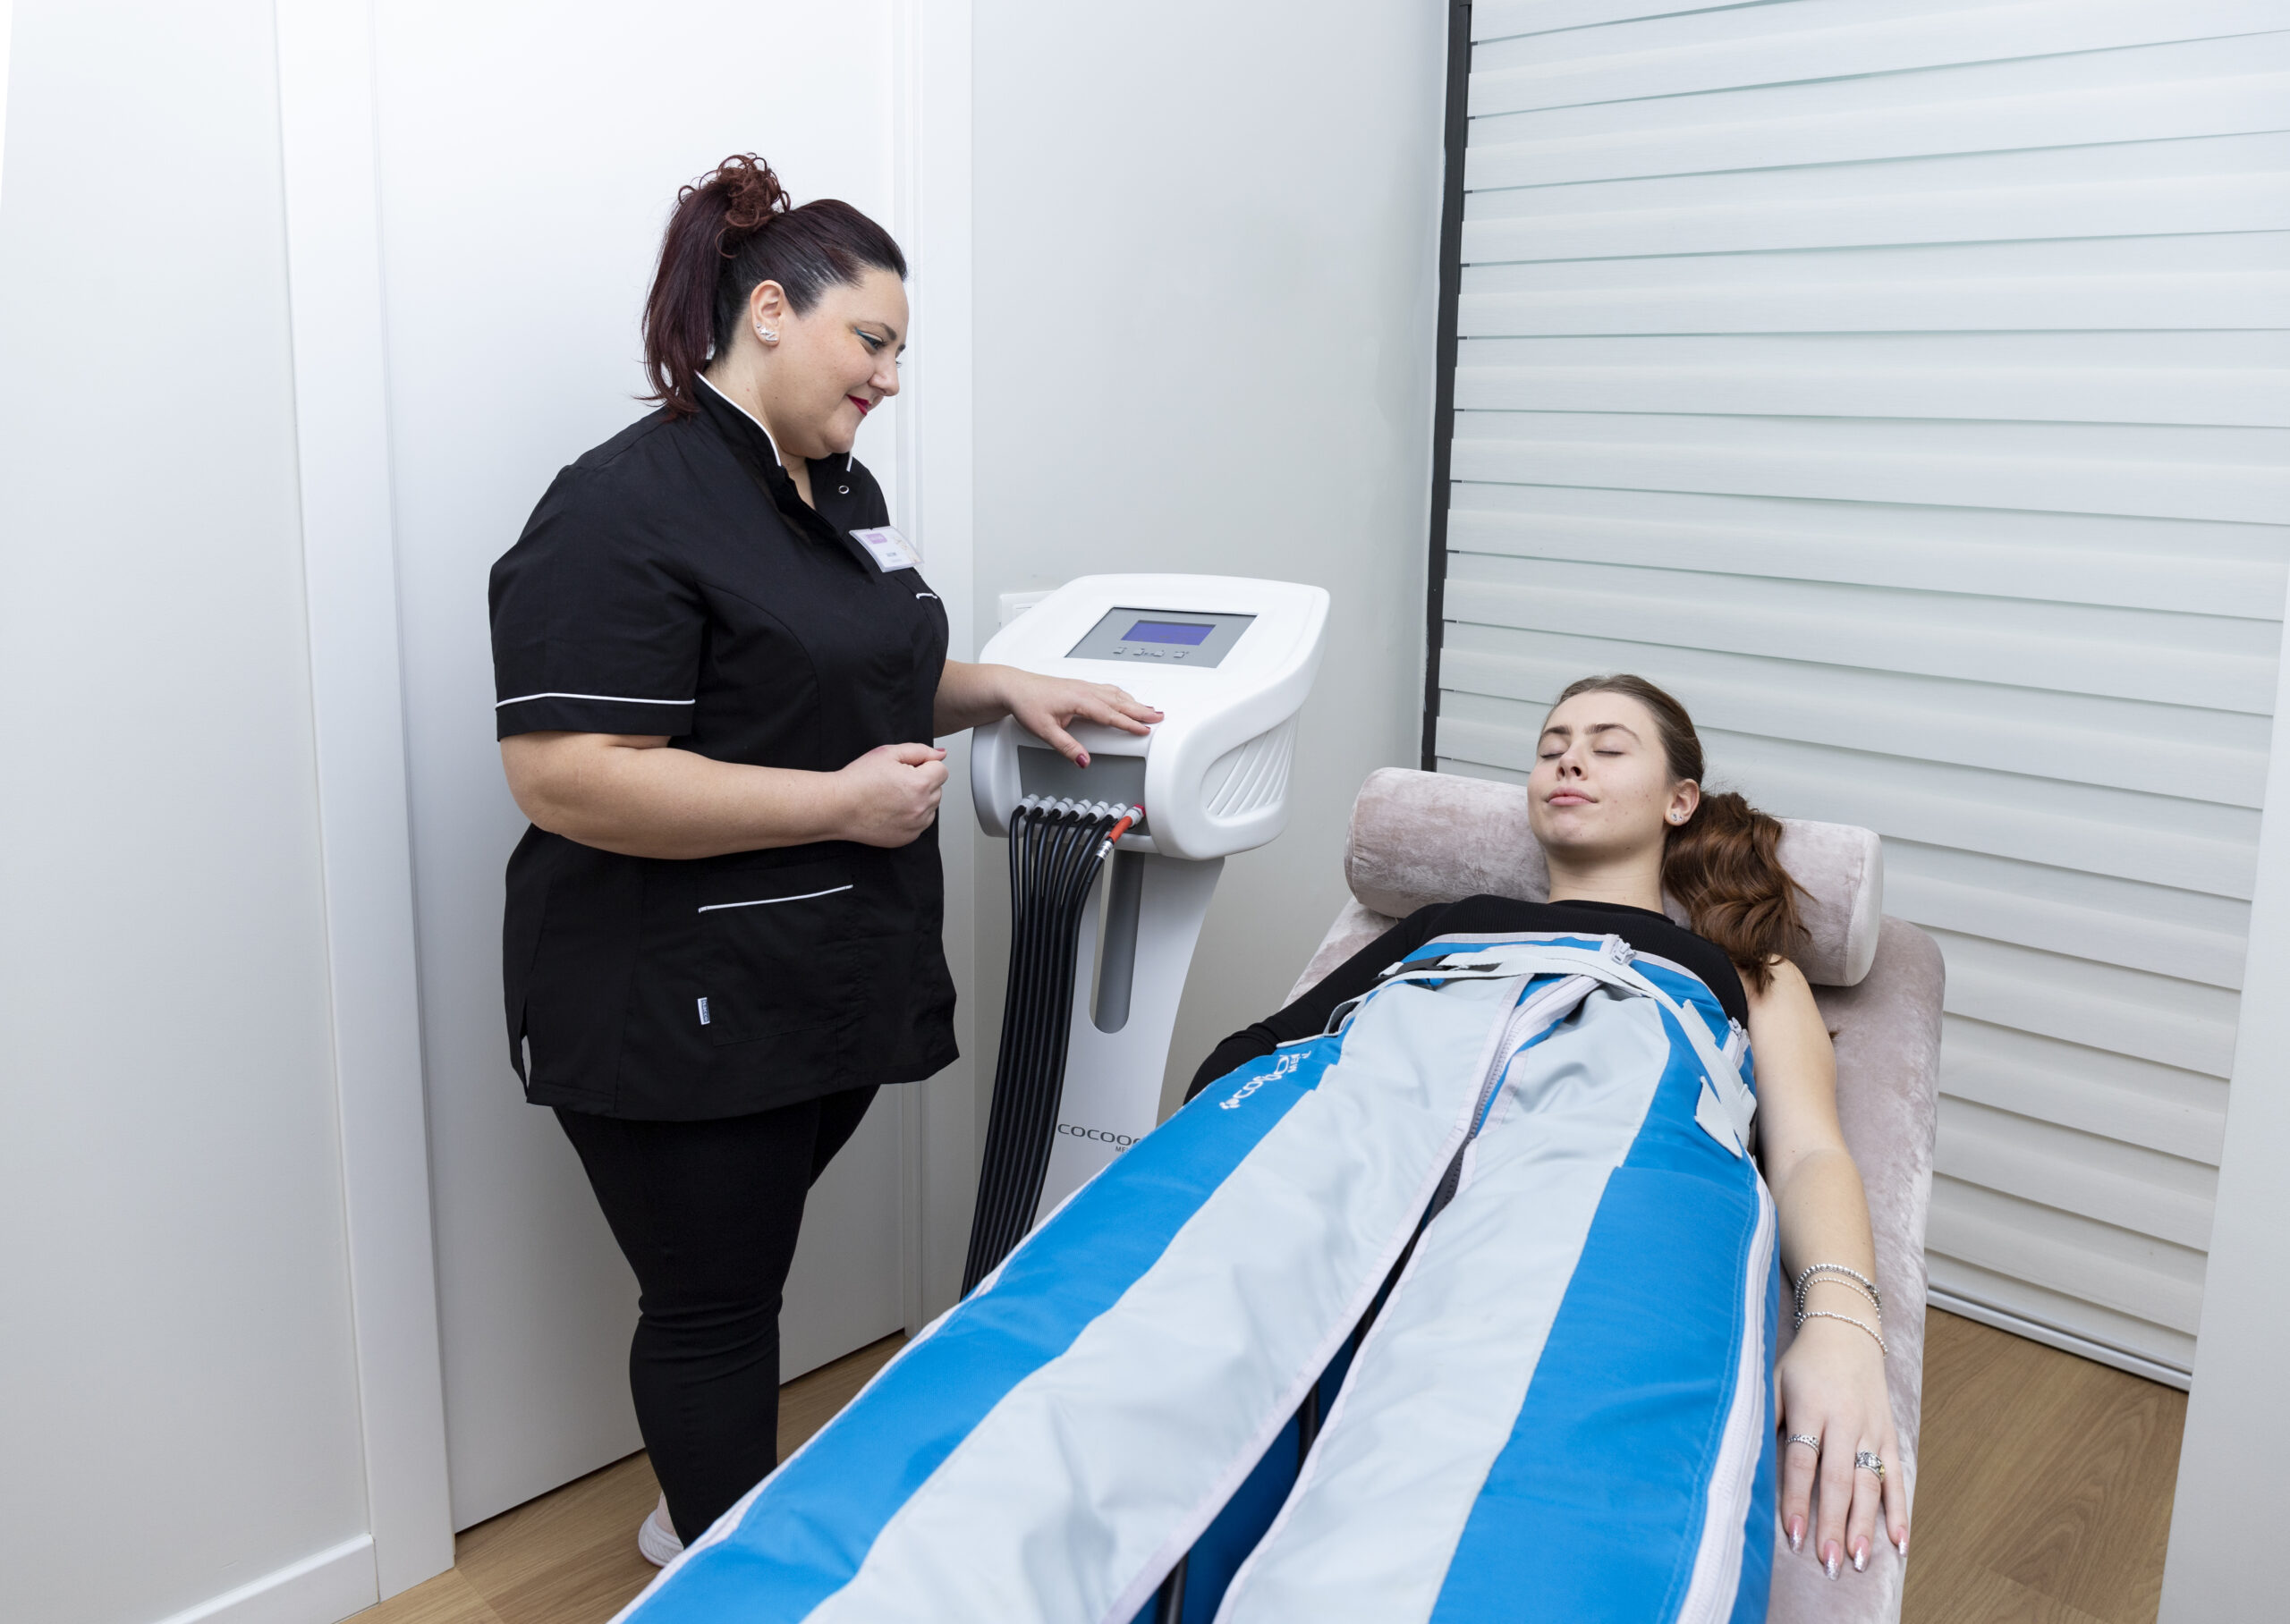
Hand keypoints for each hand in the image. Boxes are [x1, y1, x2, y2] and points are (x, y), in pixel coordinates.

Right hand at [833, 743, 946, 846]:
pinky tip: (892, 810)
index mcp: (920, 784)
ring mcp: (915, 825)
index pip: (942, 770)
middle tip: (896, 781)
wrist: (838, 807)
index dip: (925, 765)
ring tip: (893, 796)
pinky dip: (911, 816)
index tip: (907, 768)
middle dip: (923, 781)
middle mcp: (922, 807)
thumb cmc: (858, 780)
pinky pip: (920, 823)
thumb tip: (941, 754)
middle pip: (938, 788)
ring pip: (931, 807)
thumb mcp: (888, 753)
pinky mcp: (908, 837)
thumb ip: (920, 751)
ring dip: (920, 800)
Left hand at [999, 668, 1161, 766]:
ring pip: (1115, 693)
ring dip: (1134, 701)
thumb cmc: (1027, 703)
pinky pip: (1108, 689)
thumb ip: (1067, 746)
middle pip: (1119, 701)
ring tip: (1150, 709)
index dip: (1129, 723)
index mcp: (1079, 700)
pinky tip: (1126, 698)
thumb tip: (1083, 760)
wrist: (1014, 687)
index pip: (1111, 714)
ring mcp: (1083, 686)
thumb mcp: (1044, 730)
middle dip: (1141, 710)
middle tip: (1159, 717)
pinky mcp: (1080, 686)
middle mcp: (1085, 690)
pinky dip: (1122, 695)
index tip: (1145, 730)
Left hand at [1776, 1310, 1908, 1576]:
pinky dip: (1900, 1511)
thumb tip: (1748, 1460)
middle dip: (1832, 1524)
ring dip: (1864, 1525)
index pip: (1802, 1461)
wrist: (1847, 1328)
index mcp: (1811, 1408)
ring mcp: (1871, 1430)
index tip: (1792, 1534)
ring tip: (1856, 1560)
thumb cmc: (1803, 1361)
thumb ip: (1766, 1417)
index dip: (1795, 1499)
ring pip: (1870, 1484)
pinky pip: (1897, 1477)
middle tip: (1826, 1562)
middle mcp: (1845, 1421)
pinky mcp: (1890, 1434)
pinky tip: (1898, 1542)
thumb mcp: (1775, 1379)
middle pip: (1838, 1480)